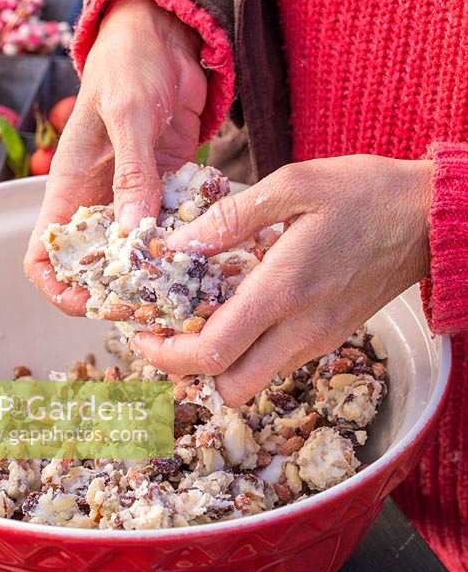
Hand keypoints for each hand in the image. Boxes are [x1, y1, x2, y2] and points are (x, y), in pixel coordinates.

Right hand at [24, 0, 205, 314]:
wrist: (164, 36)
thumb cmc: (130, 63)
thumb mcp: (128, 114)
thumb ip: (132, 173)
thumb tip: (133, 235)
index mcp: (71, 187)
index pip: (46, 255)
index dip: (60, 286)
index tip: (94, 301)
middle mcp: (100, 200)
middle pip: (96, 266)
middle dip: (120, 290)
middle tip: (157, 303)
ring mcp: (136, 196)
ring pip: (139, 253)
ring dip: (161, 271)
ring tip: (190, 288)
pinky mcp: (169, 188)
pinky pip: (174, 226)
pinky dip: (189, 242)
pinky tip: (212, 252)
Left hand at [133, 155, 431, 404]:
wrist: (427, 217)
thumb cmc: (363, 192)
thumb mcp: (294, 184)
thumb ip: (231, 217)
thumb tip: (179, 245)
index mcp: (285, 288)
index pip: (214, 352)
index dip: (167, 354)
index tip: (143, 336)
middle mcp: (302, 328)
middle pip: (231, 387)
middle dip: (187, 371)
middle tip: (166, 335)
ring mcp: (320, 339)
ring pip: (254, 380)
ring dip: (217, 362)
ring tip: (196, 318)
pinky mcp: (330, 337)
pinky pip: (277, 362)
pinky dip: (246, 350)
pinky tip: (237, 308)